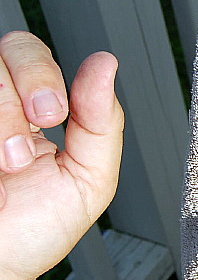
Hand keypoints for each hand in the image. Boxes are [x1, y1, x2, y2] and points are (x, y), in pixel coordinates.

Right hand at [0, 32, 122, 279]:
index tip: (53, 114)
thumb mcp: (88, 179)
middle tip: (33, 132)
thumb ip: (101, 121)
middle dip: (24, 87)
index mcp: (27, 107)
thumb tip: (106, 65)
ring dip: (0, 121)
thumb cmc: (33, 231)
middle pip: (3, 48)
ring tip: (6, 166)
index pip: (28, 51)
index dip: (40, 72)